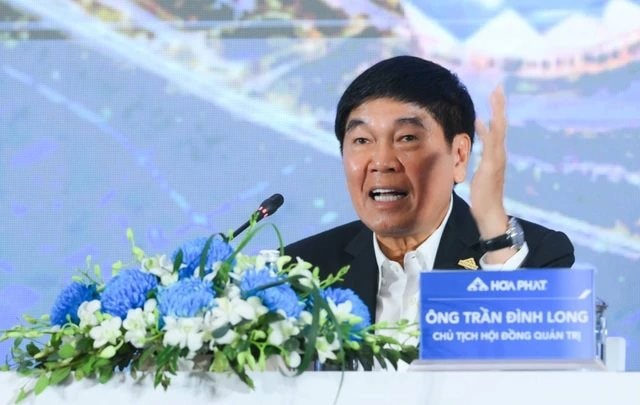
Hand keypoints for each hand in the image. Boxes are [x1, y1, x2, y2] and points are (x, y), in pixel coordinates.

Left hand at [470, 86, 512, 262]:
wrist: (490, 213)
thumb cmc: (484, 196)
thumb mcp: (480, 173)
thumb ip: (480, 161)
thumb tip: (473, 153)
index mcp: (496, 154)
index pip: (498, 128)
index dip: (497, 111)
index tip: (495, 95)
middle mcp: (500, 154)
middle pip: (501, 124)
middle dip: (500, 105)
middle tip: (498, 87)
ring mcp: (497, 160)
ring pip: (499, 131)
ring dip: (497, 112)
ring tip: (495, 95)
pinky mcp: (491, 166)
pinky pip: (489, 146)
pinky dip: (486, 132)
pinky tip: (482, 120)